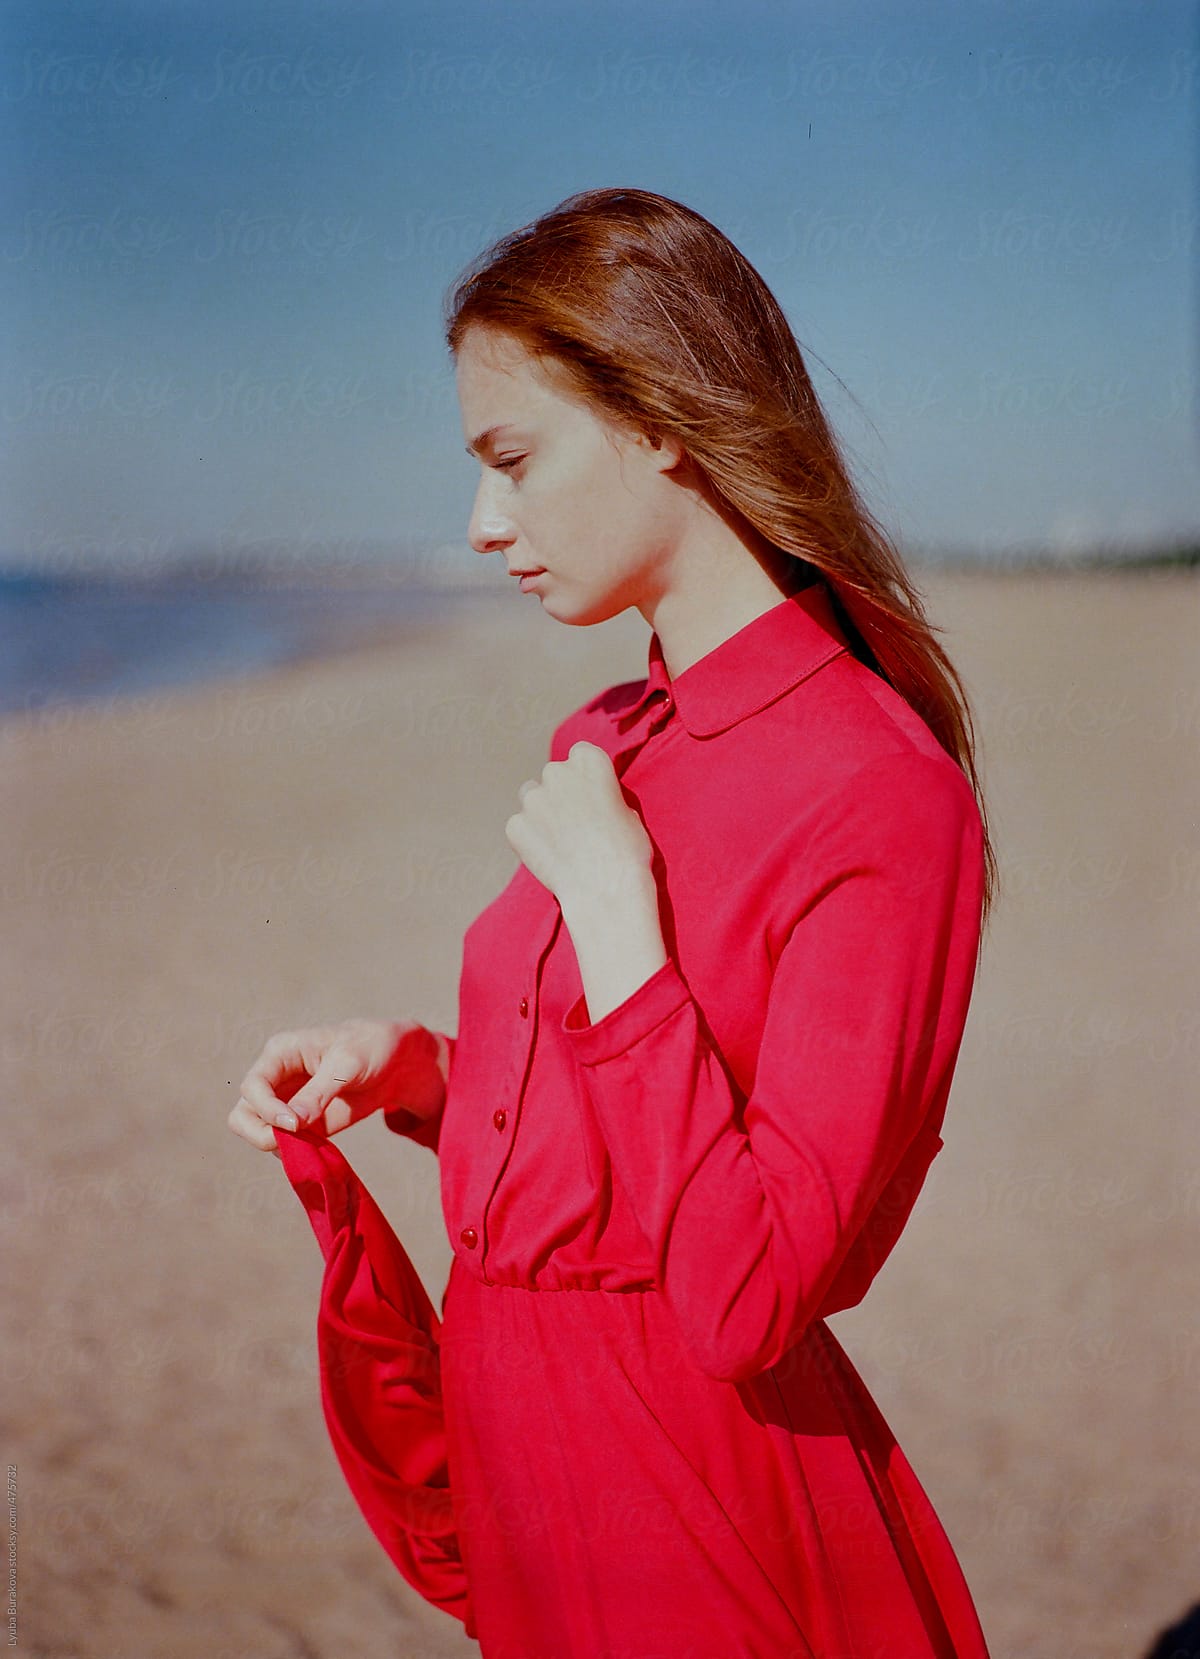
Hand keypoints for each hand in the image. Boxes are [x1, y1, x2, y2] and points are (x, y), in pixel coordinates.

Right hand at [227, 1019, 445, 1155]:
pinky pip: (284, 1144)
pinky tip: (319, 1151)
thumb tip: (292, 1123)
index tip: (294, 1125)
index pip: (252, 1086)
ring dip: (277, 1146)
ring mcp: (286, 1103)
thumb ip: (319, 1093)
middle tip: (290, 1143)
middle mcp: (276, 1079)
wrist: (397, 1063)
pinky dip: (295, 1153)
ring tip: (311, 1146)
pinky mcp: (301, 1123)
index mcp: (280, 1054)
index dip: (266, 1109)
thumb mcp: (348, 1064)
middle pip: (242, 1114)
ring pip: (258, 1132)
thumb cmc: (371, 1049)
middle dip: (260, 1133)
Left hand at [505, 740, 655, 908]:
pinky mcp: (515, 826)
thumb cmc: (628, 852)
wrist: (606, 889)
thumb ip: (604, 796)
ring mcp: (532, 799)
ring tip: (560, 840)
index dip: (584, 776)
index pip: (579, 754)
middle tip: (575, 823)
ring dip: (541, 811)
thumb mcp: (629, 812)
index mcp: (589, 761)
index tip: (589, 794)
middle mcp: (556, 772)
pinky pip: (519, 826)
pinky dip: (529, 838)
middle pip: (553, 775)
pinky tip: (548, 856)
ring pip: (531, 797)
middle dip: (560, 793)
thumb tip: (592, 801)